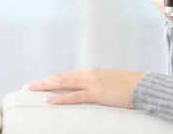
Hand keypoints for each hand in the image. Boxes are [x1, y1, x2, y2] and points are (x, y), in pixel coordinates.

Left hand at [23, 68, 143, 108]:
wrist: (144, 86)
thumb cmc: (129, 85)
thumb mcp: (109, 82)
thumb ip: (96, 85)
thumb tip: (87, 91)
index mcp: (92, 72)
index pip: (67, 75)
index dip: (52, 79)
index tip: (40, 82)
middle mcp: (89, 74)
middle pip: (61, 77)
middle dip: (44, 81)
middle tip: (29, 86)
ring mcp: (92, 83)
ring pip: (63, 84)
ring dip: (46, 86)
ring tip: (33, 89)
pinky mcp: (97, 94)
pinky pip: (75, 97)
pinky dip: (61, 98)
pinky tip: (50, 100)